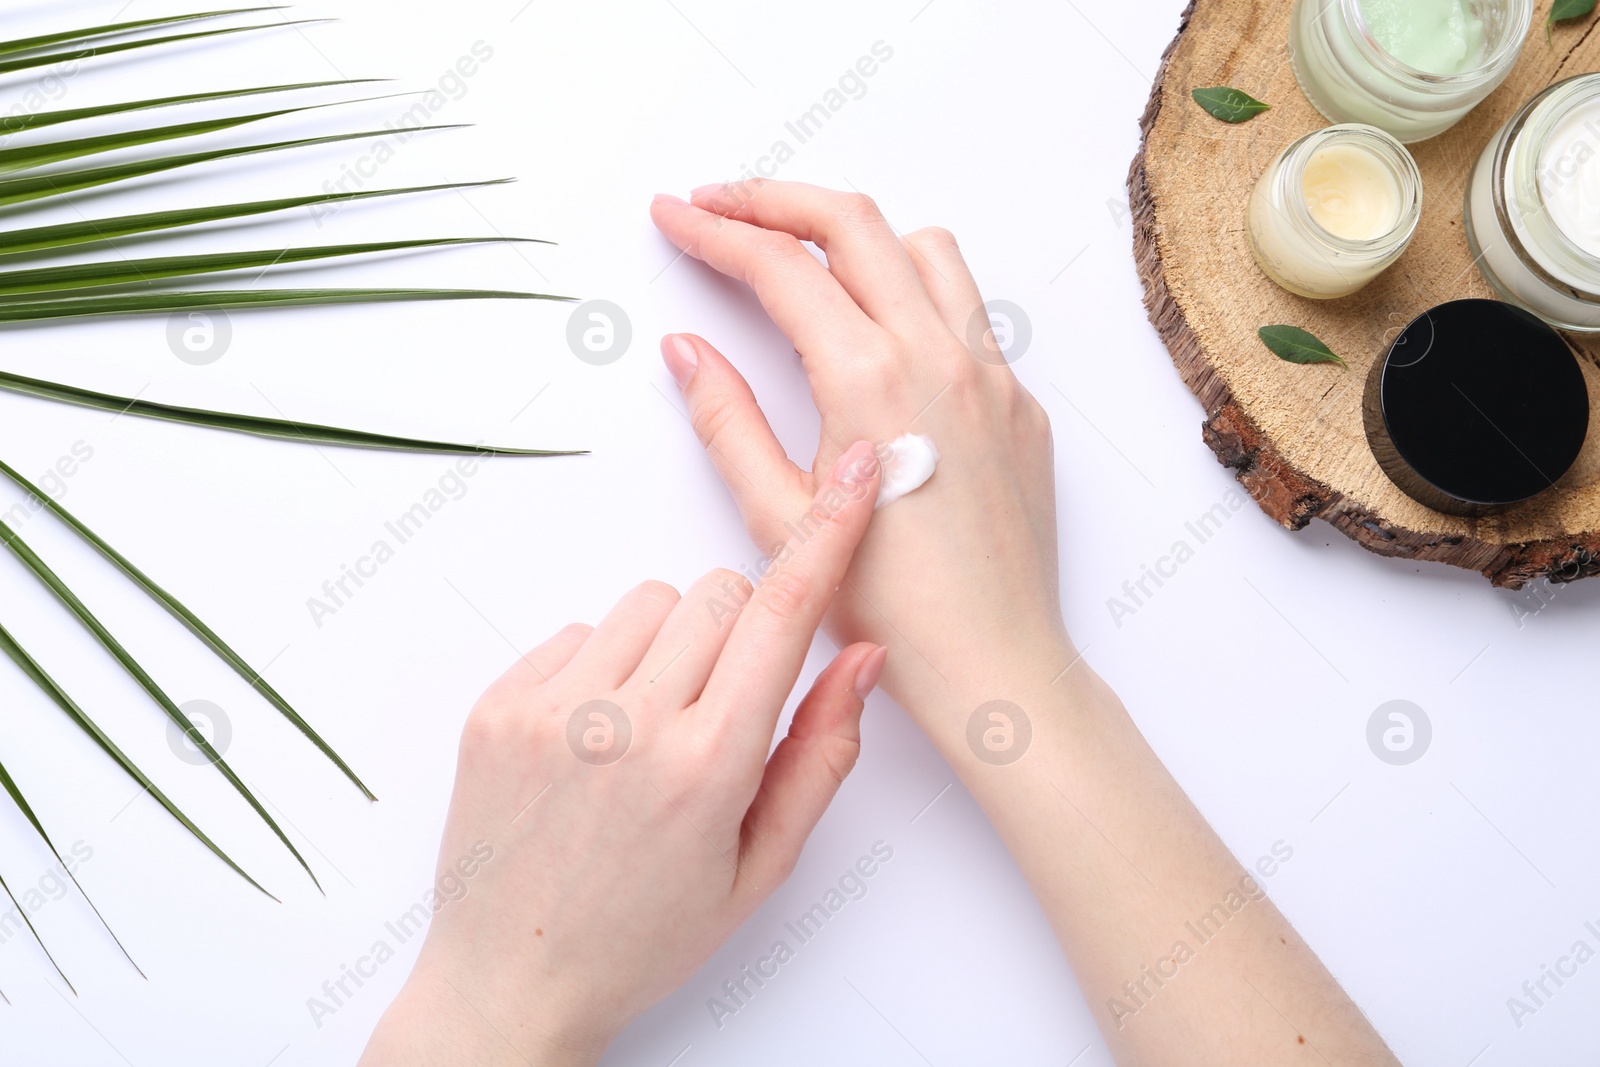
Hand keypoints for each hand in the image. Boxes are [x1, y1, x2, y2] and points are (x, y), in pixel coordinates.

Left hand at [361, 444, 886, 1066]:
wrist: (510, 978)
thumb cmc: (641, 936)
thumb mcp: (759, 867)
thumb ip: (821, 755)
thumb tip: (860, 657)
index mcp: (707, 766)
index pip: (782, 614)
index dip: (828, 534)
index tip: (855, 474)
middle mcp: (627, 725)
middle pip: (717, 592)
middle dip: (738, 631)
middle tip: (720, 707)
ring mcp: (552, 710)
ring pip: (649, 601)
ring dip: (669, 644)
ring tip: (650, 727)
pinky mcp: (498, 704)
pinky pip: (578, 629)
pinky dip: (600, 665)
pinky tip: (595, 739)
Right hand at [650, 180, 1068, 726]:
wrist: (992, 662)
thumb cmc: (886, 611)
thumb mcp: (778, 517)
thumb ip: (725, 419)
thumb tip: (685, 349)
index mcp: (870, 379)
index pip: (780, 266)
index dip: (715, 232)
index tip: (675, 217)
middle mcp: (939, 355)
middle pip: (853, 222)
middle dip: (776, 199)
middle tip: (720, 206)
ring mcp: (990, 373)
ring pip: (924, 249)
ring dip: (858, 235)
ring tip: (803, 259)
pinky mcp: (1019, 403)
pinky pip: (967, 312)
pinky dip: (914, 296)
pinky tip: (878, 342)